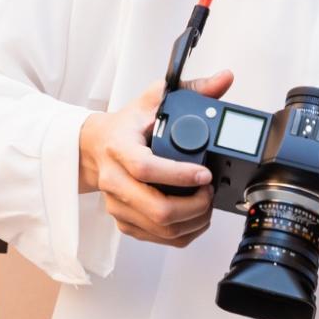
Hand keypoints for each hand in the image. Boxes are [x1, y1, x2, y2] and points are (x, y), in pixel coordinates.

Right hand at [78, 69, 235, 248]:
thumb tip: (224, 79)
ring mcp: (118, 205)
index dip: (178, 175)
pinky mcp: (124, 222)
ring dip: (193, 221)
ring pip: (160, 228)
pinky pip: (158, 238)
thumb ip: (191, 88)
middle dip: (194, 206)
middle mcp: (114, 181)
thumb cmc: (125, 127)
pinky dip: (183, 232)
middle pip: (156, 208)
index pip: (146, 168)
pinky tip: (195, 217)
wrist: (94, 148)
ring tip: (207, 203)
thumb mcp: (154, 100)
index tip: (204, 174)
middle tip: (209, 191)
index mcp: (119, 148)